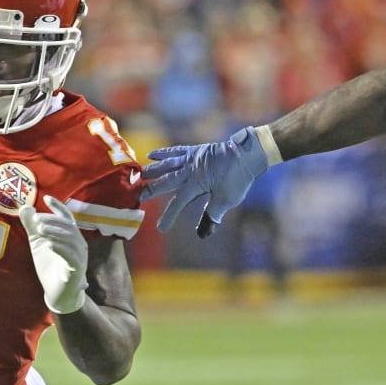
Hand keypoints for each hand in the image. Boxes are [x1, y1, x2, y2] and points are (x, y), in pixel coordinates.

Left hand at [20, 195, 88, 313]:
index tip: (46, 198)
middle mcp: (78, 244)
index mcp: (70, 236)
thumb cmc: (50, 266)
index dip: (58, 207)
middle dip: (52, 220)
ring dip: (55, 232)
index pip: (67, 217)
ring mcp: (80, 257)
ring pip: (71, 240)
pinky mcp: (77, 270)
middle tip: (36, 220)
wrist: (57, 293)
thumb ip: (32, 227)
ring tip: (40, 230)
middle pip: (68, 226)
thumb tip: (24, 208)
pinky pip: (71, 257)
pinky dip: (61, 249)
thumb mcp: (38, 243)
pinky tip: (49, 245)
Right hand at [142, 125, 274, 236]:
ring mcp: (192, 158)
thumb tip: (203, 234)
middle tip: (137, 196)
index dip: (169, 216)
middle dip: (151, 190)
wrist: (248, 154)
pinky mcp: (195, 150)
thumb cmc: (238, 178)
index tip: (161, 228)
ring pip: (167, 165)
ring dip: (153, 170)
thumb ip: (212, 215)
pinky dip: (164, 153)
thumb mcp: (226, 200)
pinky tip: (152, 155)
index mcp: (196, 183)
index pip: (178, 202)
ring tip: (139, 174)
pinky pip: (176, 151)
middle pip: (166, 181)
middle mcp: (190, 170)